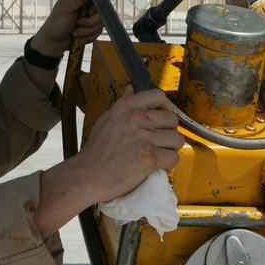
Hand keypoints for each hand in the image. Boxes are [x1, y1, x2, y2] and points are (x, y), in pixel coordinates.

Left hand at [31, 0, 102, 55]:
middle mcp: (87, 4)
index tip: (87, 13)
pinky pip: (98, 32)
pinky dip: (89, 37)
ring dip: (87, 32)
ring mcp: (90, 16)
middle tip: (78, 23)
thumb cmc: (56, 24)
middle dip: (90, 23)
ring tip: (75, 32)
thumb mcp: (65, 10)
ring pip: (101, 23)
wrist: (54, 42)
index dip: (96, 7)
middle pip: (102, 11)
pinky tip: (79, 38)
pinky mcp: (92, 27)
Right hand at [33, 88, 184, 235]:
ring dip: (170, 149)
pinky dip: (168, 164)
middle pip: (172, 119)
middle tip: (159, 142)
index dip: (165, 107)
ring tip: (158, 155)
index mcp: (126, 106)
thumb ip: (123, 104)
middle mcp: (137, 117)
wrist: (87, 176)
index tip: (162, 119)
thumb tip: (132, 89)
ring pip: (177, 139)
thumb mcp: (107, 118)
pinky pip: (174, 157)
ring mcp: (144, 136)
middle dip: (169, 132)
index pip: (159, 96)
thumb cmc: (96, 150)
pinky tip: (156, 166)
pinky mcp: (150, 155)